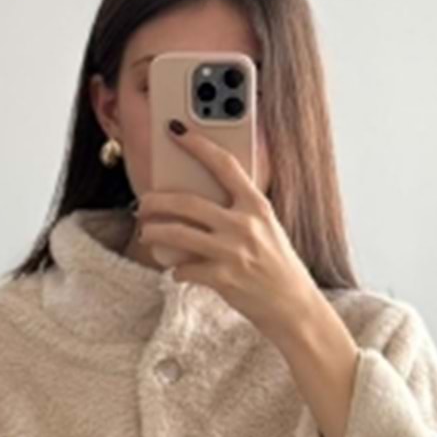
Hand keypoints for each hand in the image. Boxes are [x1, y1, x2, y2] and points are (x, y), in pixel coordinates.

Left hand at [135, 125, 316, 337]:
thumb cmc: (277, 264)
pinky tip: (177, 271)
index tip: (176, 131)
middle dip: (155, 201)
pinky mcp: (223, 278)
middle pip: (187, 202)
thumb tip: (198, 199)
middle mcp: (245, 224)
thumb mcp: (266, 228)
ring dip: (153, 232)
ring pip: (177, 233)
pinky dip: (175, 271)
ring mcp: (233, 252)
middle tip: (143, 203)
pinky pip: (184, 269)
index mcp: (257, 206)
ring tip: (146, 233)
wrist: (293, 305)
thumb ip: (240, 210)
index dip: (198, 145)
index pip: (224, 165)